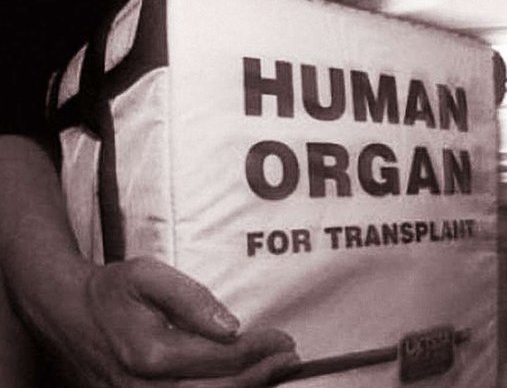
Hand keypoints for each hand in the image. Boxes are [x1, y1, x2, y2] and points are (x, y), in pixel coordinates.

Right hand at [33, 257, 298, 386]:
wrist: (70, 312)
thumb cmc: (113, 289)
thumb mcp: (149, 275)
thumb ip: (192, 298)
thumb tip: (231, 326)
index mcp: (151, 352)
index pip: (221, 358)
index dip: (258, 349)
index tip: (283, 338)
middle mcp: (145, 386)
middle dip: (261, 375)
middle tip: (290, 357)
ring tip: (276, 371)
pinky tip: (243, 382)